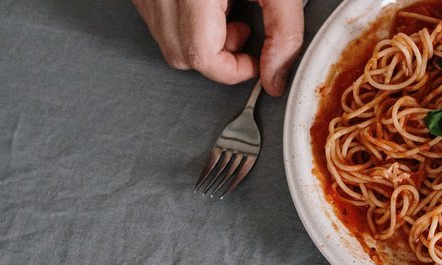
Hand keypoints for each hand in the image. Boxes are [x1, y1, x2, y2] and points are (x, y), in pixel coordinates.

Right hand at [132, 0, 303, 95]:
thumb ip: (284, 33)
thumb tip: (275, 80)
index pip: (200, 56)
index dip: (232, 69)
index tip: (253, 61)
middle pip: (180, 56)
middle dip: (218, 57)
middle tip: (242, 32)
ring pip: (166, 40)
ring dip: (200, 39)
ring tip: (224, 10)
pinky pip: (157, 20)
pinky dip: (184, 22)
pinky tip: (207, 1)